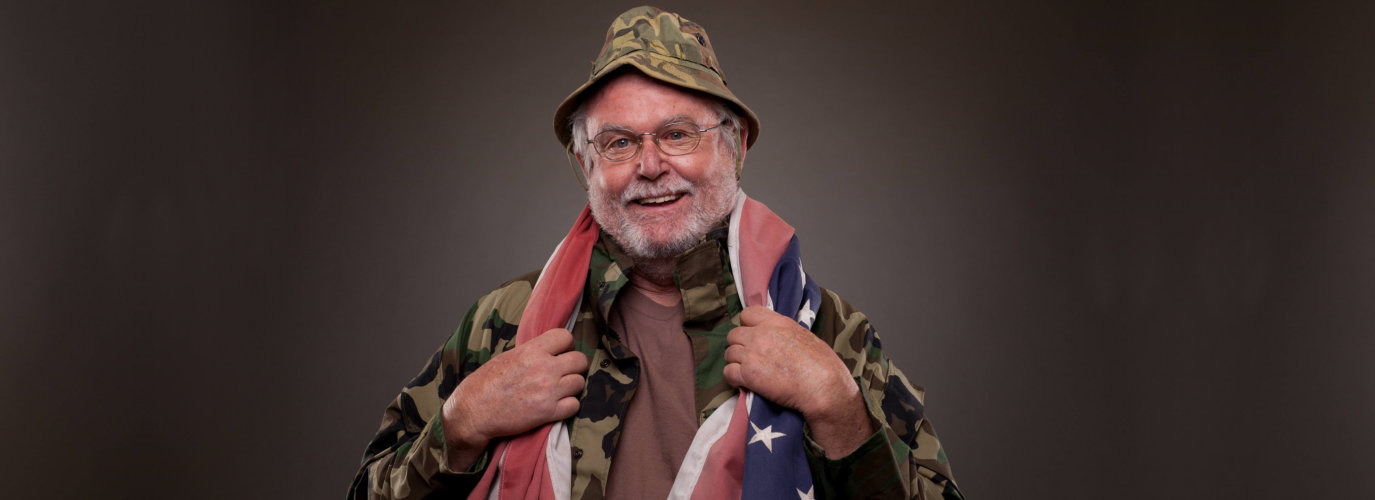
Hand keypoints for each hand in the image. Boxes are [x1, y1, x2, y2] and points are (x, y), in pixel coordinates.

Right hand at [441, 328, 587, 468]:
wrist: (473, 412)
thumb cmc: (484, 384)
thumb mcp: (507, 357)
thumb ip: (531, 352)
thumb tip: (549, 349)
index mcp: (531, 351)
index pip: (566, 337)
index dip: (566, 346)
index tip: (560, 354)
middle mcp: (543, 368)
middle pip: (580, 360)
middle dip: (575, 366)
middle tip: (565, 373)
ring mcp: (548, 391)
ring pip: (580, 383)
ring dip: (572, 387)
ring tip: (559, 391)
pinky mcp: (548, 412)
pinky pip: (574, 406)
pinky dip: (568, 407)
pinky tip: (557, 406)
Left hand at [723, 306, 873, 457]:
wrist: (823, 387)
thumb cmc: (823, 365)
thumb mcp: (806, 336)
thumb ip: (785, 333)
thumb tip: (779, 338)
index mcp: (776, 322)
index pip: (747, 314)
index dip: (747, 326)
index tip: (752, 336)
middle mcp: (761, 334)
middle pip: (733, 335)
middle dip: (739, 346)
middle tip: (749, 358)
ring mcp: (752, 354)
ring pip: (729, 354)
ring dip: (736, 363)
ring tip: (748, 372)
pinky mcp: (748, 375)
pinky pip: (727, 373)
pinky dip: (733, 378)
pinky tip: (744, 383)